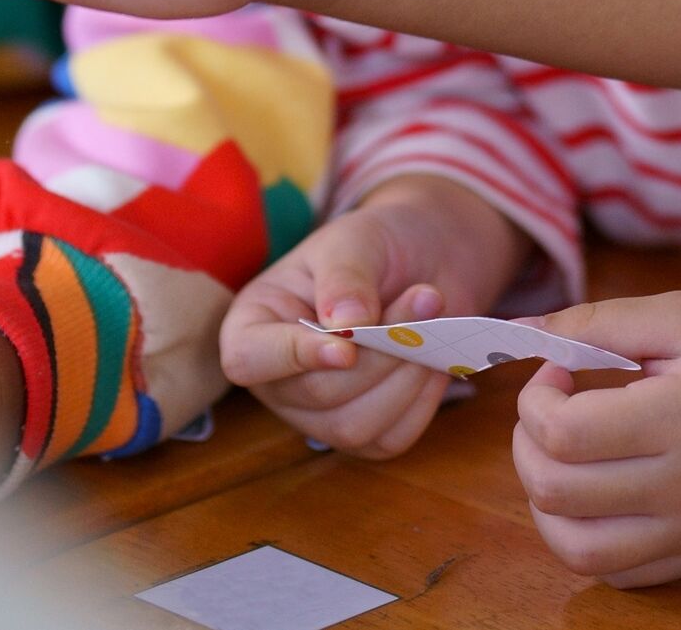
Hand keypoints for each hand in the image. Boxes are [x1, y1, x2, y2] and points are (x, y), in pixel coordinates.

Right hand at [220, 177, 535, 457]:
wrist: (425, 261)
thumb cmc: (376, 245)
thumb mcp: (356, 240)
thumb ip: (346, 278)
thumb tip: (347, 326)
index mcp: (255, 322)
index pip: (247, 359)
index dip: (293, 358)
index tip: (347, 347)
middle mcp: (279, 378)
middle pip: (317, 394)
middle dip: (379, 353)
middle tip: (425, 299)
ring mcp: (318, 414)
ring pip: (355, 426)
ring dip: (405, 376)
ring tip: (432, 324)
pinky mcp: (364, 433)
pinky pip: (391, 439)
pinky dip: (421, 401)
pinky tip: (433, 360)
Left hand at [511, 291, 680, 586]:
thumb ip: (598, 321)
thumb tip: (521, 330)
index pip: (566, 434)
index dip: (536, 400)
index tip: (556, 372)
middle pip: (559, 493)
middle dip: (528, 445)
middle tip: (550, 411)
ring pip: (580, 551)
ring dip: (546, 504)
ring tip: (561, 458)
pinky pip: (621, 574)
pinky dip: (587, 540)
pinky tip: (595, 494)